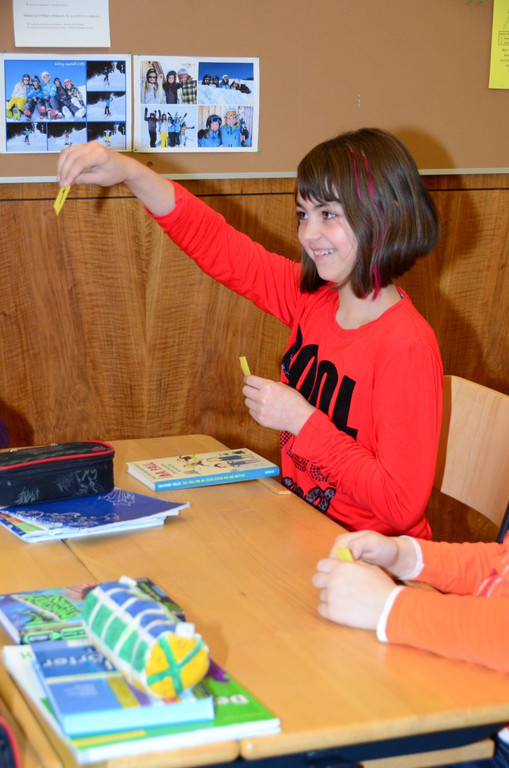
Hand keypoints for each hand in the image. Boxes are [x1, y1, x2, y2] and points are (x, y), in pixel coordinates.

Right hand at [57, 141, 174, 215]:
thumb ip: (84, 179)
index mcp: (99, 154)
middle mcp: (92, 146)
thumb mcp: (100, 180)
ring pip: (67, 152)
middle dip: (63, 170)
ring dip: (61, 165)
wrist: (123, 165)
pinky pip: (70, 151)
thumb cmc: (115, 173)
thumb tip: (68, 182)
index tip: (64, 185)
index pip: (79, 163)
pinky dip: (65, 161)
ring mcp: (88, 144)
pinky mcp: (85, 145)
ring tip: (60, 178)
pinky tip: (63, 171)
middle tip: (61, 183)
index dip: (70, 174)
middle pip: (71, 156)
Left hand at [242, 375, 315, 433]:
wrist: (300, 418)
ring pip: (247, 401)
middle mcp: (262, 397)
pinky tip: (264, 409)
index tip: (247, 380)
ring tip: (262, 401)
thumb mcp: (283, 386)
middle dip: (249, 389)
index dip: (247, 379)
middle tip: (253, 390)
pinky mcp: (260, 419)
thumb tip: (258, 384)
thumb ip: (269, 384)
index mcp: (268, 386)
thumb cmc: (294, 401)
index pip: (249, 380)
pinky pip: (251, 411)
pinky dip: (255, 410)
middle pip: (245, 390)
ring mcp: (260, 409)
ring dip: (252, 400)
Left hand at [312, 558, 395, 629]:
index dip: (326, 570)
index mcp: (341, 566)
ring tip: (344, 601)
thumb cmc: (381, 586)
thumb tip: (344, 562)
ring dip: (329, 597)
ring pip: (321, 595)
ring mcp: (332, 596)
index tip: (331, 574)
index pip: (321, 565)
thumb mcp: (368, 567)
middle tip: (335, 588)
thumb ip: (352, 563)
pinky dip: (328, 610)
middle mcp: (333, 579)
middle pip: (316, 579)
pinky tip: (340, 609)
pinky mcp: (332, 612)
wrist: (388, 607)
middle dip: (324, 583)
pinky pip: (321, 609)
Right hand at [329, 531, 416, 579]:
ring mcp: (344, 559)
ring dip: (343, 580)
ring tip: (355, 586)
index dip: (338, 570)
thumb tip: (349, 554)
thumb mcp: (374, 542)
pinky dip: (347, 582)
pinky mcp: (349, 568)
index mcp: (342, 540)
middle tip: (353, 584)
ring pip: (336, 573)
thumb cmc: (385, 548)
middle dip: (339, 576)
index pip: (331, 558)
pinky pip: (343, 576)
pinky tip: (356, 587)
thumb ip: (360, 544)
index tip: (351, 578)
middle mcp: (340, 550)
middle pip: (331, 567)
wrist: (395, 558)